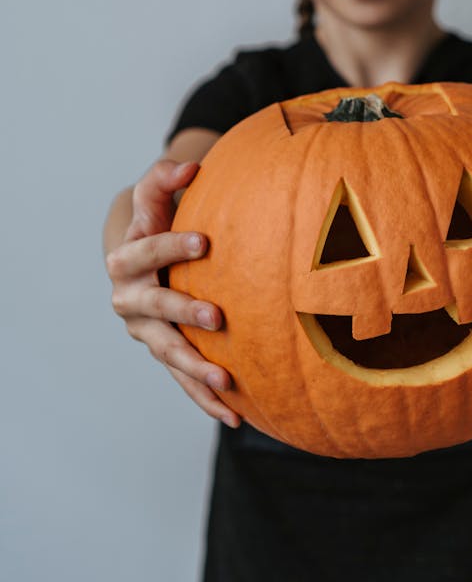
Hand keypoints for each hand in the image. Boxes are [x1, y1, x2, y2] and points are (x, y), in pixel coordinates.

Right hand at [106, 159, 240, 427]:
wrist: (143, 257)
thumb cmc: (157, 217)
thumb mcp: (155, 191)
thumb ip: (166, 176)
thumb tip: (191, 167)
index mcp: (126, 259)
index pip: (145, 252)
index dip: (171, 246)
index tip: (205, 241)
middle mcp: (129, 299)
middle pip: (153, 310)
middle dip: (183, 313)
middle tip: (218, 318)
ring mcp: (146, 332)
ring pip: (168, 354)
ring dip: (195, 369)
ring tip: (226, 379)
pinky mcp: (165, 354)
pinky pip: (183, 381)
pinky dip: (205, 400)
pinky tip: (235, 414)